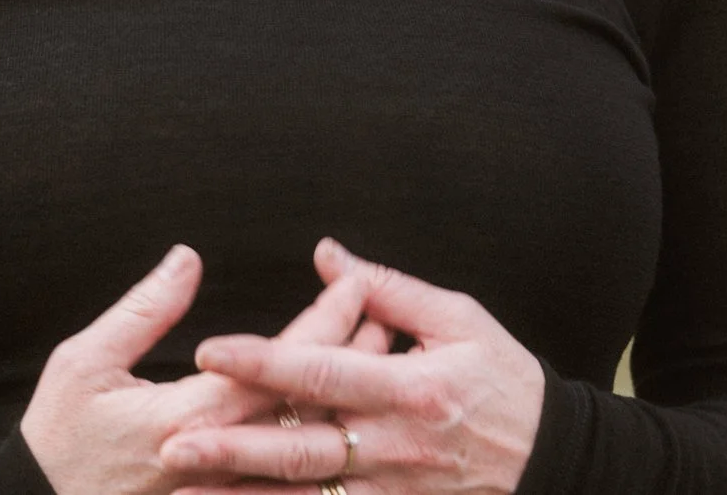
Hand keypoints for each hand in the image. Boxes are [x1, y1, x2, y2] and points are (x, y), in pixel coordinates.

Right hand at [20, 245, 389, 494]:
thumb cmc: (59, 436)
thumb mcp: (85, 361)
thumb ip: (144, 310)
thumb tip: (189, 258)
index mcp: (189, 415)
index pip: (278, 363)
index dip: (322, 322)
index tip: (355, 283)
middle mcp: (220, 457)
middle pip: (308, 404)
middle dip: (354, 357)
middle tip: (390, 315)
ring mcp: (227, 489)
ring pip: (308, 443)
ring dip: (348, 400)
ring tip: (382, 360)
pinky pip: (287, 481)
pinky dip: (323, 446)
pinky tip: (346, 420)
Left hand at [159, 239, 544, 494]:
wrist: (553, 457)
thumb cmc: (503, 377)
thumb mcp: (459, 318)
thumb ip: (386, 289)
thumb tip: (326, 256)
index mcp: (411, 388)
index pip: (323, 371)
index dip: (264, 362)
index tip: (210, 351)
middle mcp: (397, 445)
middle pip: (303, 449)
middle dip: (235, 449)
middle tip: (173, 445)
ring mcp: (395, 488)